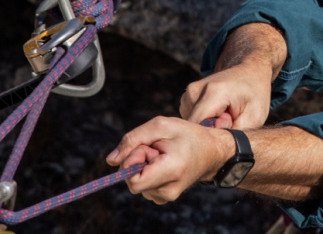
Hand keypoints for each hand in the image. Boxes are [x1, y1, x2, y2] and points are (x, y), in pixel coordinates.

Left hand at [106, 116, 230, 203]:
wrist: (212, 151)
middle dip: (137, 160)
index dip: (132, 162)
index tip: (146, 147)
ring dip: (143, 166)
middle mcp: (168, 190)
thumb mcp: (160, 126)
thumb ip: (132, 139)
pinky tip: (163, 163)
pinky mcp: (164, 197)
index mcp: (171, 171)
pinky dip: (147, 173)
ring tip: (162, 154)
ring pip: (137, 183)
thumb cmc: (187, 135)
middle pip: (132, 181)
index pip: (133, 181)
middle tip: (156, 147)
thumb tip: (110, 160)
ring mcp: (166, 196)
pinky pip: (144, 186)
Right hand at [181, 64, 271, 129]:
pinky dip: (204, 121)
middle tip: (231, 122)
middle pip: (194, 128)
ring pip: (192, 126)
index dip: (213, 136)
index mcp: (213, 93)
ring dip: (208, 127)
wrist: (250, 71)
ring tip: (226, 116)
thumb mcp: (254, 117)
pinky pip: (192, 120)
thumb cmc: (254, 94)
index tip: (229, 131)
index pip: (199, 127)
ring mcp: (189, 93)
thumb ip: (233, 134)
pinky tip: (218, 114)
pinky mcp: (187, 97)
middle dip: (212, 132)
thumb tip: (213, 149)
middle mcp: (195, 91)